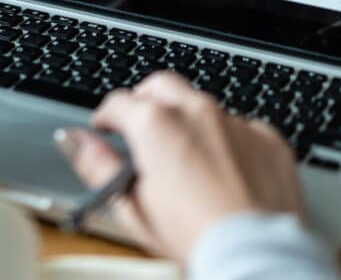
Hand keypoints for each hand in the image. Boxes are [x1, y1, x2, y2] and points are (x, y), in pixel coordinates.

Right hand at [58, 72, 302, 261]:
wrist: (255, 255)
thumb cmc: (193, 236)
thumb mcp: (129, 205)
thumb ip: (96, 164)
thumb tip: (73, 140)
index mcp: (155, 123)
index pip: (118, 102)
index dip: (106, 118)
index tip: (106, 130)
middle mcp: (196, 111)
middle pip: (160, 86)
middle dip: (145, 102)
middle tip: (141, 130)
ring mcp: (236, 122)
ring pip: (202, 106)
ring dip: (188, 122)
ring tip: (184, 160)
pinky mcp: (267, 139)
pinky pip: (240, 129)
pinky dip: (227, 142)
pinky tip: (224, 173)